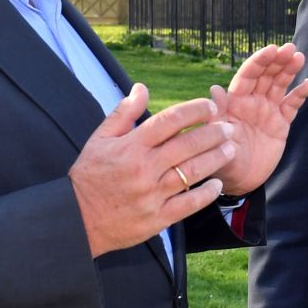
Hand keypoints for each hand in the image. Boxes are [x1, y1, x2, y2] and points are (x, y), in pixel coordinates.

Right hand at [68, 84, 232, 256]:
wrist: (77, 219)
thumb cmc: (90, 176)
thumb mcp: (100, 139)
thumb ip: (123, 113)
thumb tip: (141, 88)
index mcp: (131, 146)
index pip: (169, 120)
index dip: (194, 110)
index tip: (211, 106)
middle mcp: (144, 168)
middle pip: (187, 145)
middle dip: (213, 134)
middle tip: (229, 128)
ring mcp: (152, 194)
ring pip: (193, 172)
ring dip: (216, 159)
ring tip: (230, 150)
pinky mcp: (157, 218)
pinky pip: (188, 204)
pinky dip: (206, 194)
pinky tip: (217, 184)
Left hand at [210, 43, 307, 195]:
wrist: (239, 182)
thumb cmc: (222, 161)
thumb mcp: (216, 139)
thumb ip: (217, 115)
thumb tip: (214, 90)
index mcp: (235, 101)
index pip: (248, 75)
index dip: (260, 61)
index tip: (272, 49)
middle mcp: (252, 101)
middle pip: (266, 75)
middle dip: (277, 61)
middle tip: (291, 49)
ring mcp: (267, 111)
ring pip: (280, 85)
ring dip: (289, 71)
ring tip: (299, 58)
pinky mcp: (281, 123)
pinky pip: (292, 105)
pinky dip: (300, 94)